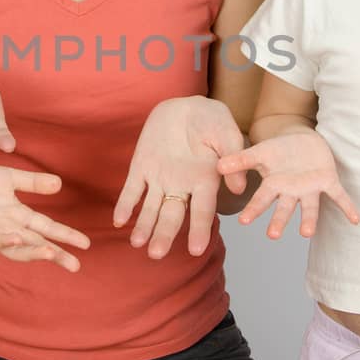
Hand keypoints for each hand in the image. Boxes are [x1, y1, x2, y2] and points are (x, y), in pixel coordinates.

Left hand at [0, 166, 89, 271]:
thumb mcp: (9, 177)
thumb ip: (33, 182)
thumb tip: (60, 184)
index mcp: (18, 215)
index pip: (47, 228)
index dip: (65, 236)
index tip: (86, 244)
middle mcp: (8, 227)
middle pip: (36, 244)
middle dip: (55, 254)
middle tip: (74, 265)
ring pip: (15, 247)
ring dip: (32, 251)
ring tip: (50, 253)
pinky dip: (3, 240)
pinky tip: (17, 238)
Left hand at [112, 97, 245, 258]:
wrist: (187, 105)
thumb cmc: (212, 121)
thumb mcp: (227, 133)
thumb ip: (232, 157)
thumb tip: (239, 188)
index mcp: (205, 181)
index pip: (202, 211)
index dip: (199, 229)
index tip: (196, 250)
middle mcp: (182, 185)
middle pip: (172, 216)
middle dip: (164, 235)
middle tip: (156, 254)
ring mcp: (160, 178)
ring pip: (150, 208)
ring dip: (144, 225)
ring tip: (137, 243)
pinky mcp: (141, 167)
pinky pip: (132, 189)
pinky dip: (125, 204)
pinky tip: (119, 220)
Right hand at [217, 131, 359, 238]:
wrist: (302, 140)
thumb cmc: (279, 150)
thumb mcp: (259, 152)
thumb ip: (240, 160)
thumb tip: (218, 167)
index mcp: (274, 184)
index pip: (262, 199)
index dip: (254, 209)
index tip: (243, 222)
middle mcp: (292, 191)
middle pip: (285, 208)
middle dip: (279, 221)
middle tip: (273, 235)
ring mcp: (310, 188)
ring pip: (310, 207)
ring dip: (309, 220)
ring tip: (307, 233)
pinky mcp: (328, 181)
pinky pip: (339, 196)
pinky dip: (347, 207)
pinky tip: (356, 219)